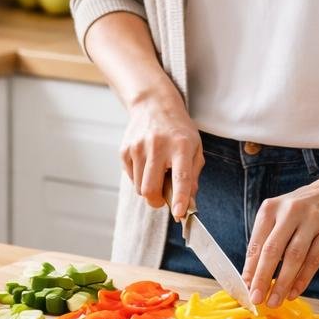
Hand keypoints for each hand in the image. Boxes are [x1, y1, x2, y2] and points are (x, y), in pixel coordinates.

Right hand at [119, 86, 201, 220]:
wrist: (153, 105)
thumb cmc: (178, 131)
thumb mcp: (194, 148)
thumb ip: (192, 176)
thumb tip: (189, 204)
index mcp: (181, 146)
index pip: (180, 177)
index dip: (180, 197)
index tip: (178, 213)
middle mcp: (158, 146)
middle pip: (150, 189)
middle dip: (156, 201)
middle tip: (163, 199)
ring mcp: (138, 147)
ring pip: (139, 188)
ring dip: (148, 188)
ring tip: (156, 172)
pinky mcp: (124, 150)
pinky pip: (130, 178)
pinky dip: (139, 178)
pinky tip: (146, 163)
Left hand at [242, 178, 318, 305]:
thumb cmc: (305, 209)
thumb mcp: (281, 215)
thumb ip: (268, 239)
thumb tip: (253, 275)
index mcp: (271, 208)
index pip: (256, 243)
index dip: (249, 269)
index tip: (244, 289)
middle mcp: (290, 211)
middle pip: (272, 250)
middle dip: (262, 278)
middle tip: (256, 299)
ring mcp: (312, 220)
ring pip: (294, 257)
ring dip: (283, 283)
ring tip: (275, 301)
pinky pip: (314, 260)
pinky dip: (302, 279)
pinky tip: (294, 292)